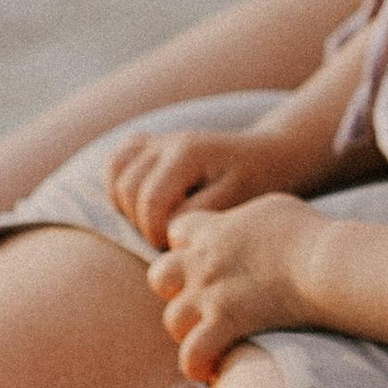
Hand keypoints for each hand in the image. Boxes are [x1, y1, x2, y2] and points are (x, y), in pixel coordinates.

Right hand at [111, 123, 304, 249]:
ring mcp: (158, 140)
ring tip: (160, 222)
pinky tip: (144, 202)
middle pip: (127, 190)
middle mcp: (168, 140)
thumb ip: (198, 216)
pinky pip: (116, 163)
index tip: (181, 247)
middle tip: (172, 238)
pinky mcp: (152, 145)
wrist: (271, 157)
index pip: (151, 202)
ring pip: (116, 176)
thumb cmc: (257, 183)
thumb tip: (164, 229)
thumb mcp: (236, 203)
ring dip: (129, 207)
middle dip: (143, 224)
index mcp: (188, 151)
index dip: (158, 234)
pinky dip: (119, 185)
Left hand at [146, 195, 320, 384]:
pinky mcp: (226, 323)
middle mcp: (203, 260)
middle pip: (160, 277)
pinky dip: (199, 365)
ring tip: (211, 339)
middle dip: (175, 291)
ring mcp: (211, 294)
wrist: (325, 262)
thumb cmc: (310, 234)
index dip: (186, 248)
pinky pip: (192, 354)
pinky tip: (213, 369)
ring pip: (173, 320)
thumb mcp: (273, 208)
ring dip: (189, 332)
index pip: (176, 232)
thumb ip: (248, 219)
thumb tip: (248, 230)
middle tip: (202, 303)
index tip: (206, 262)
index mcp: (214, 229)